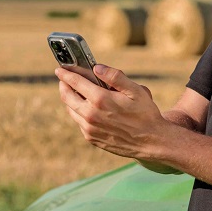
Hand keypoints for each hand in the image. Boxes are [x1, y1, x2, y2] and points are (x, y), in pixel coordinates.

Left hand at [55, 64, 172, 159]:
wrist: (151, 142)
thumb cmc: (146, 114)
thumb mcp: (136, 90)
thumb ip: (115, 76)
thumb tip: (97, 67)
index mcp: (100, 100)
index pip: (75, 82)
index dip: (66, 73)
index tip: (60, 69)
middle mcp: (90, 115)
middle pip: (66, 96)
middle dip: (63, 85)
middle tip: (64, 78)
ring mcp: (89, 128)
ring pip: (71, 110)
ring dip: (69, 99)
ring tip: (74, 91)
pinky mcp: (91, 138)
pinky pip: (79, 121)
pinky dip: (78, 111)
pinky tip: (86, 107)